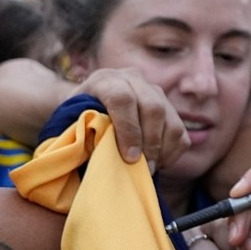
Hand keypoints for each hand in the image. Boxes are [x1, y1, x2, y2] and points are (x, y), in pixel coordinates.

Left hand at [75, 68, 189, 169]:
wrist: (87, 106)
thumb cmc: (75, 122)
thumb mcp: (70, 123)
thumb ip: (80, 134)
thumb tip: (95, 157)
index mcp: (105, 80)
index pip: (123, 99)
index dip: (128, 130)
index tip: (128, 157)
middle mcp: (133, 80)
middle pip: (153, 108)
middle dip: (149, 143)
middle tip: (142, 168)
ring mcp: (154, 92)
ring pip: (171, 121)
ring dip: (163, 151)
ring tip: (148, 169)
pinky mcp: (169, 107)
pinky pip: (180, 133)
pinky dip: (172, 153)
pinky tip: (156, 163)